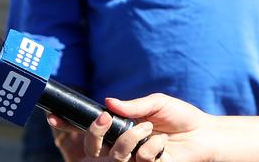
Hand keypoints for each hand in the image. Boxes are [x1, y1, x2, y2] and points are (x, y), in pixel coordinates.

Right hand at [52, 94, 215, 161]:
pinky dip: (154, 147)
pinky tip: (164, 143)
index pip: (87, 128)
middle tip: (104, 119)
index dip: (67, 124)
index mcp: (118, 127)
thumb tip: (108, 102)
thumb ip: (132, 105)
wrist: (206, 134)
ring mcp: (134, 158)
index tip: (53, 116)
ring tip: (149, 128)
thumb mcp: (155, 103)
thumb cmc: (180, 116)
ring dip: (132, 137)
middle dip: (94, 132)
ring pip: (117, 154)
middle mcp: (122, 144)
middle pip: (93, 146)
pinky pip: (142, 160)